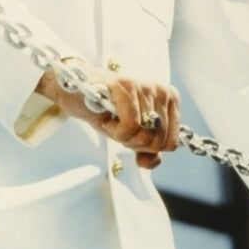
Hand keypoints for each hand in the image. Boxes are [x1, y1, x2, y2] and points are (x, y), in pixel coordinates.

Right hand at [36, 61, 180, 168]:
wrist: (77, 93)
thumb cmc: (106, 111)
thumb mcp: (132, 135)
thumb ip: (147, 150)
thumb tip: (148, 162)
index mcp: (169, 99)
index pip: (171, 143)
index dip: (147, 148)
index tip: (132, 133)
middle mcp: (161, 89)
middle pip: (157, 142)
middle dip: (134, 143)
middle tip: (119, 127)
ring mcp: (144, 86)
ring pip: (144, 135)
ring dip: (123, 136)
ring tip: (113, 120)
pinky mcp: (126, 86)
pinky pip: (130, 127)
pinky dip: (115, 131)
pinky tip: (107, 118)